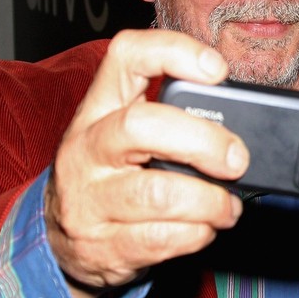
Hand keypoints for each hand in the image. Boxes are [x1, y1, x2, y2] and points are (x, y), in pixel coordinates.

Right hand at [45, 28, 249, 297]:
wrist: (60, 240)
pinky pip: (162, 239)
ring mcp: (91, 201)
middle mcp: (88, 150)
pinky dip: (196, 234)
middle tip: (236, 160)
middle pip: (141, 127)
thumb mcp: (122, 137)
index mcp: (97, 110)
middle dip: (202, 141)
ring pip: (158, 194)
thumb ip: (169, 119)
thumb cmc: (108, 179)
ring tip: (227, 206)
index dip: (173, 52)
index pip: (126, 56)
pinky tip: (204, 229)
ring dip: (210, 201)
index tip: (215, 71)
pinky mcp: (105, 246)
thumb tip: (238, 123)